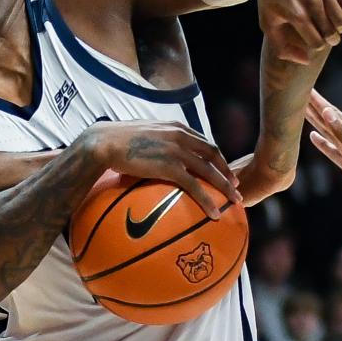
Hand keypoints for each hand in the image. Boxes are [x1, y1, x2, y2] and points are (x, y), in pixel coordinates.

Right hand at [85, 120, 241, 218]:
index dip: (217, 156)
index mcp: (176, 127)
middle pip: (213, 155)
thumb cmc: (117, 139)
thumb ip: (156, 139)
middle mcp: (181, 137)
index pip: (204, 142)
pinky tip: (214, 213)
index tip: (223, 168)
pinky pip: (195, 186)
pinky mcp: (170, 167)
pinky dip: (208, 200)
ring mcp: (177, 152)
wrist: (105, 142)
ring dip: (225, 187)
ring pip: (209, 171)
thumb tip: (155, 150)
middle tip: (236, 186)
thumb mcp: (143, 132)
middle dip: (227, 172)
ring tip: (234, 201)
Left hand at [254, 0, 341, 62]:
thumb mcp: (268, 22)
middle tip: (330, 38)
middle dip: (331, 38)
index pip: (316, 41)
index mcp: (293, 13)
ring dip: (339, 26)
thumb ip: (282, 47)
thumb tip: (306, 61)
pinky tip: (338, 13)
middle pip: (330, 30)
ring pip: (341, 18)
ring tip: (334, 26)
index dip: (319, 46)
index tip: (316, 43)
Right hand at [306, 89, 341, 194]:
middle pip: (327, 118)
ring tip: (303, 111)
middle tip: (302, 93)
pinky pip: (330, 149)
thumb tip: (327, 111)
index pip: (330, 112)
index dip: (317, 101)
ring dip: (315, 120)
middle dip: (314, 106)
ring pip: (328, 131)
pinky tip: (313, 136)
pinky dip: (321, 142)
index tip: (305, 88)